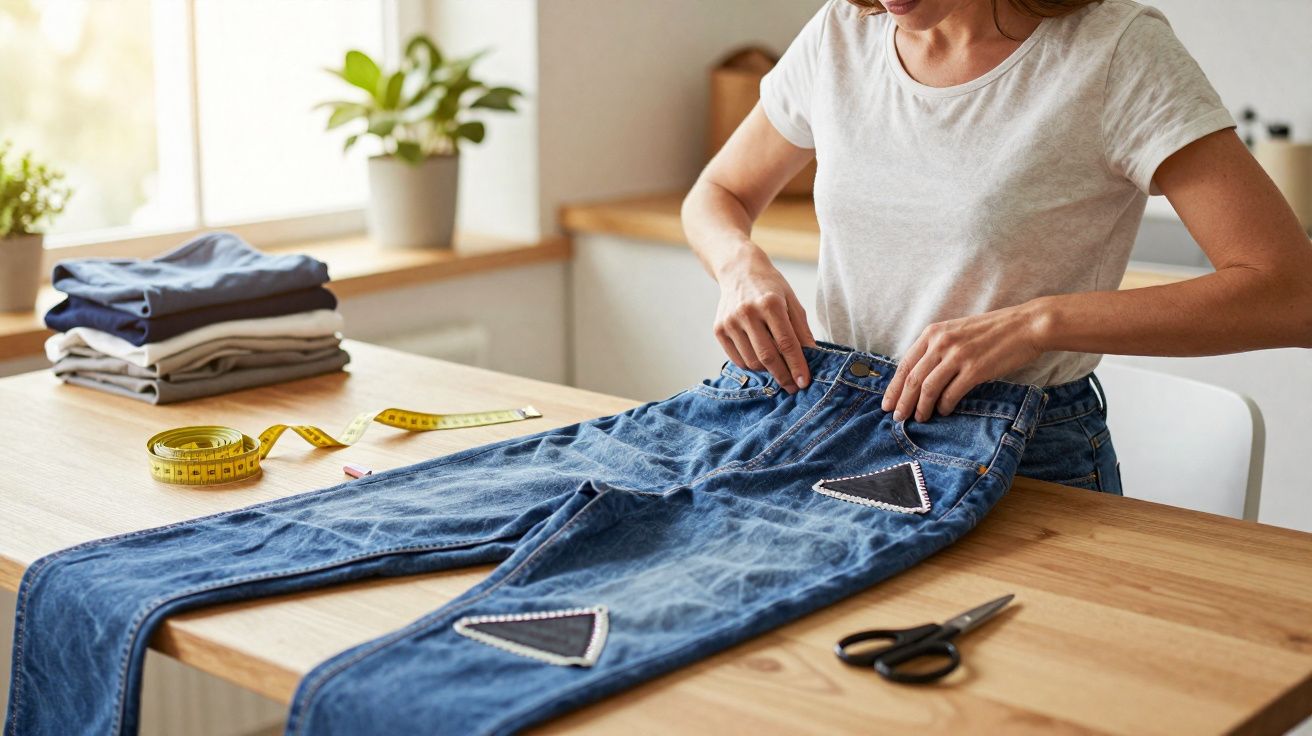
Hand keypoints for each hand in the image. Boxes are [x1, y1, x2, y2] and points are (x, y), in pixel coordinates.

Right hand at [714, 247, 817, 393]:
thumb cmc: (770, 287)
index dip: (797, 365)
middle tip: (793, 386)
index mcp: (770, 303)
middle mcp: (747, 312)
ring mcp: (730, 322)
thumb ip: (801, 329)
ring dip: (767, 371)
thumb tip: (812, 356)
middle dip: (783, 375)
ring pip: (752, 361)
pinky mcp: (718, 329)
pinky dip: (751, 365)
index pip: (786, 343)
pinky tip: (760, 360)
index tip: (804, 382)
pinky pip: (737, 359)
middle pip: (767, 356)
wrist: (739, 271)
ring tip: (778, 368)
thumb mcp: (791, 301)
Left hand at [881, 301, 1049, 421]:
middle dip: (902, 402)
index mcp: (933, 333)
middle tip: (898, 418)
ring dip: (921, 408)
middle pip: (912, 379)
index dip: (894, 388)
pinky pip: (951, 394)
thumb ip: (936, 349)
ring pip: (928, 388)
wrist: (1025, 325)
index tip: (888, 404)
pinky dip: (945, 406)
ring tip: (920, 418)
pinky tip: (944, 411)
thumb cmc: (991, 331)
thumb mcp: (956, 332)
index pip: (905, 364)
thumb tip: (918, 377)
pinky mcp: (975, 369)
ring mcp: (958, 356)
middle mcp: (941, 343)